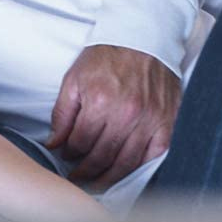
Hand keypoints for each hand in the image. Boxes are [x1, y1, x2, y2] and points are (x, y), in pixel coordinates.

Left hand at [47, 44, 180, 189]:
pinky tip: (126, 174)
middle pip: (102, 156)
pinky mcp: (167, 124)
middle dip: (86, 171)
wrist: (142, 40)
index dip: (69, 153)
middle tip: (77, 177)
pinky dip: (139, 170)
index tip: (65, 157)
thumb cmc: (105, 58)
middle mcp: (126, 114)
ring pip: (127, 163)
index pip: (80, 141)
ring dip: (109, 177)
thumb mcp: (74, 79)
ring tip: (97, 182)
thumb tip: (54, 143)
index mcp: (99, 101)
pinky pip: (153, 157)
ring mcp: (149, 121)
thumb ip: (62, 113)